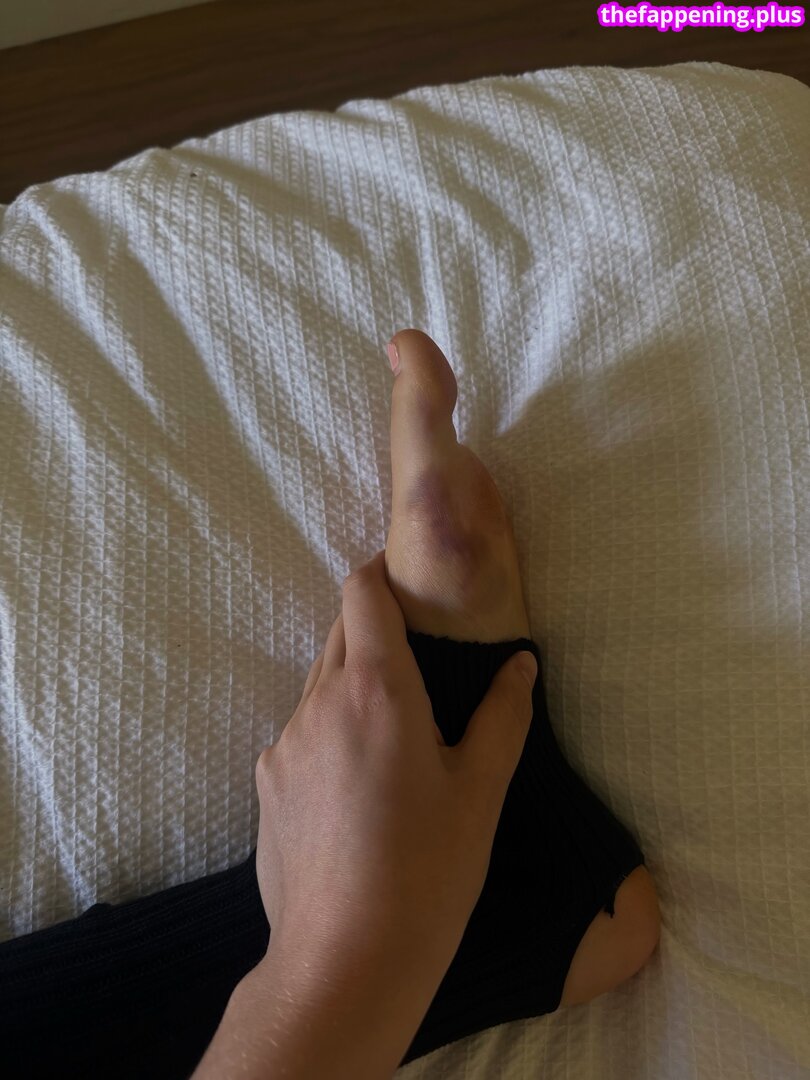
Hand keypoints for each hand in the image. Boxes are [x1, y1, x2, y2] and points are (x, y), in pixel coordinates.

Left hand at [254, 548, 536, 980]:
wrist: (345, 960)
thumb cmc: (427, 872)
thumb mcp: (481, 792)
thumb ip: (504, 715)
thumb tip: (520, 663)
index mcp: (378, 691)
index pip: (361, 592)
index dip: (381, 572)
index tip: (408, 580)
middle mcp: (321, 702)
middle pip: (341, 630)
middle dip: (376, 627)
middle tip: (420, 661)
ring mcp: (285, 741)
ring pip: (319, 682)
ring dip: (354, 684)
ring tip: (394, 736)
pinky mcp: (267, 780)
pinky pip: (302, 731)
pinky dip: (331, 732)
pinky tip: (358, 789)